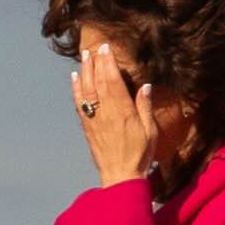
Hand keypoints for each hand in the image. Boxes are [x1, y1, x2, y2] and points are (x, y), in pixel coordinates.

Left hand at [66, 46, 179, 188]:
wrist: (120, 176)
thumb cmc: (139, 155)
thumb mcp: (150, 131)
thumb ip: (145, 107)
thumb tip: (144, 86)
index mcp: (123, 112)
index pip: (113, 82)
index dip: (108, 63)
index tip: (106, 49)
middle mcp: (106, 113)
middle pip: (99, 82)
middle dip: (96, 62)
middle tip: (95, 47)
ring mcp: (95, 119)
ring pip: (87, 90)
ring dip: (85, 72)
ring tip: (84, 56)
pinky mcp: (87, 127)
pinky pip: (80, 104)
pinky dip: (76, 89)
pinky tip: (75, 78)